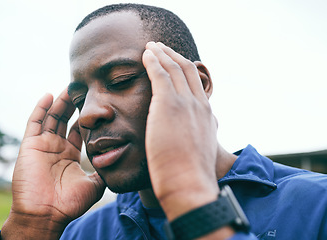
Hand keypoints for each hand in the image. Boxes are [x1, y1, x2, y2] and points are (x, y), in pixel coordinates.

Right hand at [1, 89, 104, 238]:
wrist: (47, 214)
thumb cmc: (71, 202)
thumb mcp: (95, 184)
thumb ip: (104, 170)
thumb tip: (117, 160)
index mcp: (70, 155)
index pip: (78, 130)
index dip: (86, 118)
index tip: (95, 104)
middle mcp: (57, 148)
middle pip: (65, 120)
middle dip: (72, 105)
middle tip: (81, 90)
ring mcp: (42, 145)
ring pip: (51, 117)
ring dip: (59, 102)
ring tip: (69, 88)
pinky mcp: (30, 145)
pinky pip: (34, 122)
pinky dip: (40, 108)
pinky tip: (49, 95)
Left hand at [142, 42, 219, 220]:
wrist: (190, 185)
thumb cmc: (190, 177)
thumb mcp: (199, 153)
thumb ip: (194, 141)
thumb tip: (188, 142)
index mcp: (206, 115)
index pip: (195, 84)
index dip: (184, 70)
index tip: (174, 64)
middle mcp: (199, 104)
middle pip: (187, 70)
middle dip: (173, 56)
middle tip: (161, 48)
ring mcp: (185, 103)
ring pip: (174, 68)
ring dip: (162, 54)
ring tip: (151, 46)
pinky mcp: (169, 105)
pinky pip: (160, 74)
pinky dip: (153, 61)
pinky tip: (145, 55)